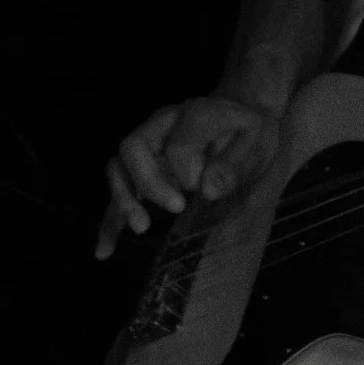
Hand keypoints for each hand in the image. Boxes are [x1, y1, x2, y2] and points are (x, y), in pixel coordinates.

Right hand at [96, 95, 278, 257]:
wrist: (239, 117)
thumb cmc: (248, 131)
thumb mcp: (257, 140)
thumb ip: (234, 163)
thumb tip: (206, 190)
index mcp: (192, 114)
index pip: (177, 145)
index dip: (190, 171)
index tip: (208, 189)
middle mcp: (161, 125)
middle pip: (133, 148)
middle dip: (149, 182)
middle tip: (177, 207)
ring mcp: (147, 147)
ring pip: (118, 167)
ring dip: (124, 199)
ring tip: (142, 226)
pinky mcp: (142, 171)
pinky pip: (119, 193)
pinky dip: (110, 222)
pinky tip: (106, 250)